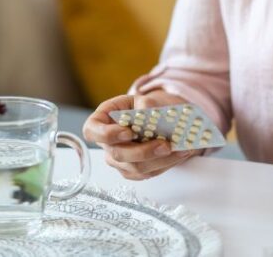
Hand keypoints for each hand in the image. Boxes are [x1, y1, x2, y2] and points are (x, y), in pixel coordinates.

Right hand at [82, 91, 198, 180]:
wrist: (156, 119)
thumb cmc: (143, 107)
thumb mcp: (142, 99)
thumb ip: (145, 105)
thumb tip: (148, 113)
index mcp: (100, 122)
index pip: (92, 132)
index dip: (107, 135)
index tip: (128, 132)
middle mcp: (106, 144)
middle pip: (118, 154)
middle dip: (143, 151)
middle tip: (165, 145)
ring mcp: (118, 161)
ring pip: (136, 168)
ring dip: (160, 160)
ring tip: (180, 149)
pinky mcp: (133, 171)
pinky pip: (148, 173)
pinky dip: (166, 164)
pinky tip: (179, 154)